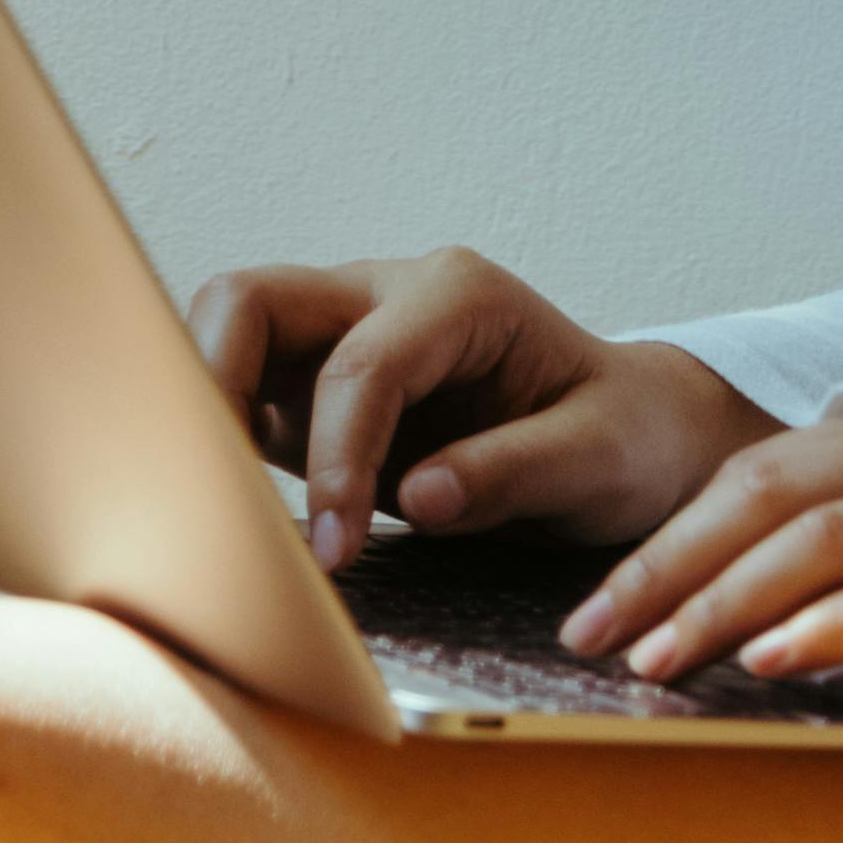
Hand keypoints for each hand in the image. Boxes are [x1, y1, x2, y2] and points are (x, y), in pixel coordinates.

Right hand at [177, 248, 772, 575]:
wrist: (635, 436)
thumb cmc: (626, 435)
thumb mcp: (602, 458)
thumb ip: (515, 470)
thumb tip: (417, 493)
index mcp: (460, 295)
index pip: (360, 364)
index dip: (336, 459)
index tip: (337, 547)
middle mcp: (386, 296)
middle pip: (248, 302)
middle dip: (216, 386)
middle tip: (221, 496)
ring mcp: (343, 335)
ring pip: (226, 339)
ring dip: (207, 415)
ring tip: (221, 511)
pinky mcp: (318, 389)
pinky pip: (244, 400)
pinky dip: (223, 448)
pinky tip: (238, 514)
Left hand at [560, 415, 842, 683]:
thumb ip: (808, 557)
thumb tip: (687, 621)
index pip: (747, 482)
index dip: (662, 550)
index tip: (590, 620)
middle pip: (765, 495)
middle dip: (667, 571)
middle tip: (592, 639)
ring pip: (815, 538)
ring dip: (726, 602)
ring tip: (655, 659)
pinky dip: (824, 626)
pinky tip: (765, 660)